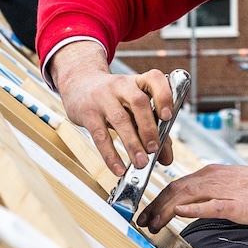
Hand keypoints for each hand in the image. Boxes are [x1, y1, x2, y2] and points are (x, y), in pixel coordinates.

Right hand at [50, 43, 175, 176]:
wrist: (79, 84)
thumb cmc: (113, 98)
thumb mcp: (134, 107)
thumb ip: (155, 129)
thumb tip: (166, 158)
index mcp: (138, 82)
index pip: (154, 79)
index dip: (163, 96)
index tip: (168, 116)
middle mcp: (121, 86)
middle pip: (138, 102)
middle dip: (149, 127)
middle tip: (154, 149)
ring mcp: (103, 98)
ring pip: (120, 119)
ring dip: (133, 144)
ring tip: (141, 162)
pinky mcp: (88, 113)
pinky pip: (100, 135)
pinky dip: (111, 155)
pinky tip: (119, 168)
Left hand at [137, 142, 247, 230]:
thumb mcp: (234, 188)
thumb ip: (212, 195)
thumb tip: (193, 206)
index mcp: (212, 174)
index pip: (176, 185)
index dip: (157, 200)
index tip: (146, 213)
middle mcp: (214, 178)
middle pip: (173, 189)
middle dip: (153, 207)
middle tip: (141, 222)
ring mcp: (224, 190)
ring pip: (185, 195)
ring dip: (163, 210)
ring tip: (151, 223)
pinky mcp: (237, 204)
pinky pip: (209, 205)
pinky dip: (190, 209)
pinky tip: (177, 214)